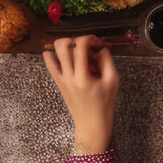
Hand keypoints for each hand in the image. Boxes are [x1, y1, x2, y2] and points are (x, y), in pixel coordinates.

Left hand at [44, 35, 119, 154]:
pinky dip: (52, 54)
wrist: (92, 123)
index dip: (88, 38)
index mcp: (83, 77)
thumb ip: (107, 60)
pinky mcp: (57, 82)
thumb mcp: (113, 80)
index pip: (79, 47)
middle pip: (63, 45)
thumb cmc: (104, 103)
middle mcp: (68, 77)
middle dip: (76, 39)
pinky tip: (63, 55)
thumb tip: (99, 47)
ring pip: (53, 52)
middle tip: (87, 46)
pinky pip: (49, 64)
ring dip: (65, 45)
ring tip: (77, 52)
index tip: (96, 42)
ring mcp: (60, 79)